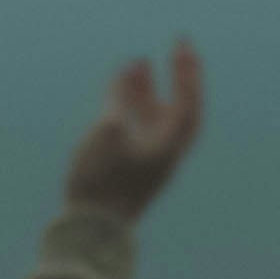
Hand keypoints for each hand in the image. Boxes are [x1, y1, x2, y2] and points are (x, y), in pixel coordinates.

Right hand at [64, 39, 204, 226]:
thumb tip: (129, 71)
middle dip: (179, 78)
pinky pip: (137, 129)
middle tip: (179, 47)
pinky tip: (117, 93)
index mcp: (168, 148)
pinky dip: (131, 106)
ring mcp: (148, 160)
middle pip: (179, 108)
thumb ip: (119, 100)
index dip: (186, 74)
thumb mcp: (108, 133)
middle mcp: (164, 152)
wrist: (92, 232)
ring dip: (148, 90)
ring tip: (137, 63)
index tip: (182, 46)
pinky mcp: (130, 167)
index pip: (187, 104)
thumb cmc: (101, 184)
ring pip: (155, 118)